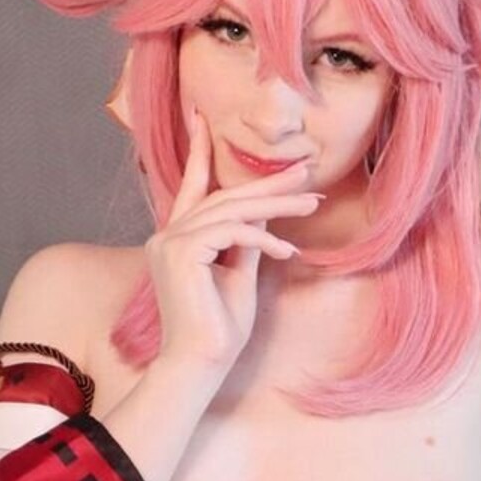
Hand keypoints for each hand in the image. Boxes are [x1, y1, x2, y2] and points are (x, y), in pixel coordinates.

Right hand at [145, 107, 321, 374]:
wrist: (200, 365)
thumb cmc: (220, 329)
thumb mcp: (238, 274)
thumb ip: (245, 241)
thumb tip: (263, 213)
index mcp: (176, 239)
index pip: (191, 186)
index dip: (198, 150)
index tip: (203, 116)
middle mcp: (167, 235)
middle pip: (224, 196)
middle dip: (269, 184)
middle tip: (306, 172)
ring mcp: (170, 242)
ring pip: (232, 210)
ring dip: (278, 207)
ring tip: (313, 206)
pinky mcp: (181, 253)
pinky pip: (232, 232)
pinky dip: (264, 240)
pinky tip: (287, 254)